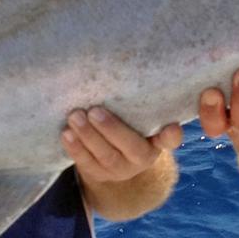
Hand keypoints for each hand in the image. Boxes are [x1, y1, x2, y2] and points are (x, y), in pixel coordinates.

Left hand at [60, 107, 181, 184]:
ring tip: (75, 117)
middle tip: (94, 111)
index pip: (169, 140)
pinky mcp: (98, 174)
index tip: (171, 126)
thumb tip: (119, 63)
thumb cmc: (127, 123)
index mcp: (156, 141)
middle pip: (130, 146)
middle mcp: (142, 157)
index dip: (171, 135)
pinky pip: (86, 163)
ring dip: (88, 136)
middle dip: (111, 129)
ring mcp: (120, 169)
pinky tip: (67, 134)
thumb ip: (137, 102)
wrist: (113, 155)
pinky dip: (75, 148)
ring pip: (105, 155)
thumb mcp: (137, 116)